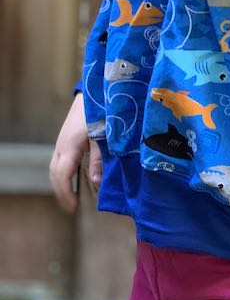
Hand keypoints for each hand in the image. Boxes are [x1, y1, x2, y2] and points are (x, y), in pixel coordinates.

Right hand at [49, 93, 101, 212]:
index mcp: (70, 145)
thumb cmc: (101, 112)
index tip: (74, 208)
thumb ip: (100, 158)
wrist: (93, 92)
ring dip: (60, 184)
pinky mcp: (65, 140)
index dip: (66, 193)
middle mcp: (61, 146)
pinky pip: (59, 162)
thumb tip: (96, 181)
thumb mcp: (104, 136)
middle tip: (71, 207)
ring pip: (55, 168)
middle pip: (55, 174)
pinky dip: (63, 175)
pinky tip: (72, 181)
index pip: (62, 175)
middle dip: (61, 192)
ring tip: (71, 198)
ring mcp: (61, 143)